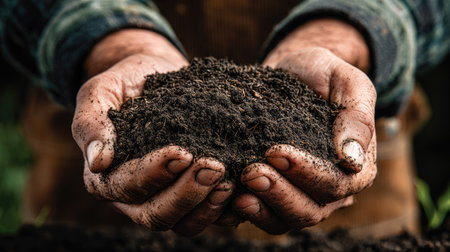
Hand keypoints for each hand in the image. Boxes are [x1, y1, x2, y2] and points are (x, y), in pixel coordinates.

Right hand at [71, 29, 234, 235]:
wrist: (155, 76)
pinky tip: (241, 189)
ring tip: (230, 180)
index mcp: (107, 177)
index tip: (182, 152)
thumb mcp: (100, 92)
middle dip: (187, 194)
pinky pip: (208, 216)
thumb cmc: (126, 83)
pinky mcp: (191, 195)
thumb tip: (97, 162)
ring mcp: (165, 199)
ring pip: (184, 223)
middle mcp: (134, 197)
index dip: (153, 174)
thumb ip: (91, 123)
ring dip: (208, 206)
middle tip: (215, 167)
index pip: (127, 186)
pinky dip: (225, 209)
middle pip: (157, 214)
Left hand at [233, 19, 376, 233]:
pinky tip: (228, 198)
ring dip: (261, 208)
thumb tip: (351, 160)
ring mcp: (301, 193)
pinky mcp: (274, 192)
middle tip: (251, 172)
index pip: (334, 184)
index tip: (276, 151)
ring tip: (238, 192)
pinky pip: (262, 213)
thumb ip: (358, 118)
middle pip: (309, 211)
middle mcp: (331, 189)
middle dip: (279, 194)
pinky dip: (245, 211)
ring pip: (284, 219)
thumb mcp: (349, 83)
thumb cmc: (323, 74)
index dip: (307, 173)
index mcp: (356, 169)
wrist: (293, 72)